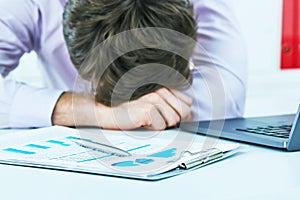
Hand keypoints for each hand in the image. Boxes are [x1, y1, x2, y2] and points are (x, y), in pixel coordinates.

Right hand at [52, 88, 192, 129]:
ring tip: (147, 118)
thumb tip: (190, 116)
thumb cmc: (130, 108)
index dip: (180, 112)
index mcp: (163, 86)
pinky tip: (142, 122)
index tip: (168, 114)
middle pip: (184, 112)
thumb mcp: (153, 103)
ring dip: (161, 124)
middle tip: (156, 117)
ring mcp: (154, 99)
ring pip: (173, 120)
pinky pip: (161, 126)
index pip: (188, 102)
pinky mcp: (148, 109)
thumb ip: (172, 105)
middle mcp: (160, 90)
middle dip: (173, 119)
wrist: (109, 111)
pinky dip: (152, 128)